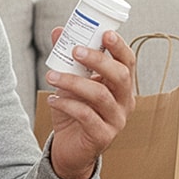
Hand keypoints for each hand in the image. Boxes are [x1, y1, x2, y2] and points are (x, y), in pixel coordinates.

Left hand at [45, 28, 135, 178]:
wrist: (69, 147)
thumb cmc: (74, 110)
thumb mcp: (70, 81)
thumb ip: (67, 57)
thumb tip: (58, 31)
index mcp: (120, 85)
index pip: (128, 62)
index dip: (120, 47)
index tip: (105, 33)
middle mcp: (124, 101)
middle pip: (120, 76)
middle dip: (98, 60)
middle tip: (75, 50)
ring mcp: (116, 120)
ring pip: (100, 95)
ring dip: (73, 82)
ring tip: (51, 75)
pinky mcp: (102, 136)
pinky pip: (86, 116)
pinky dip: (66, 104)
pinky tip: (51, 99)